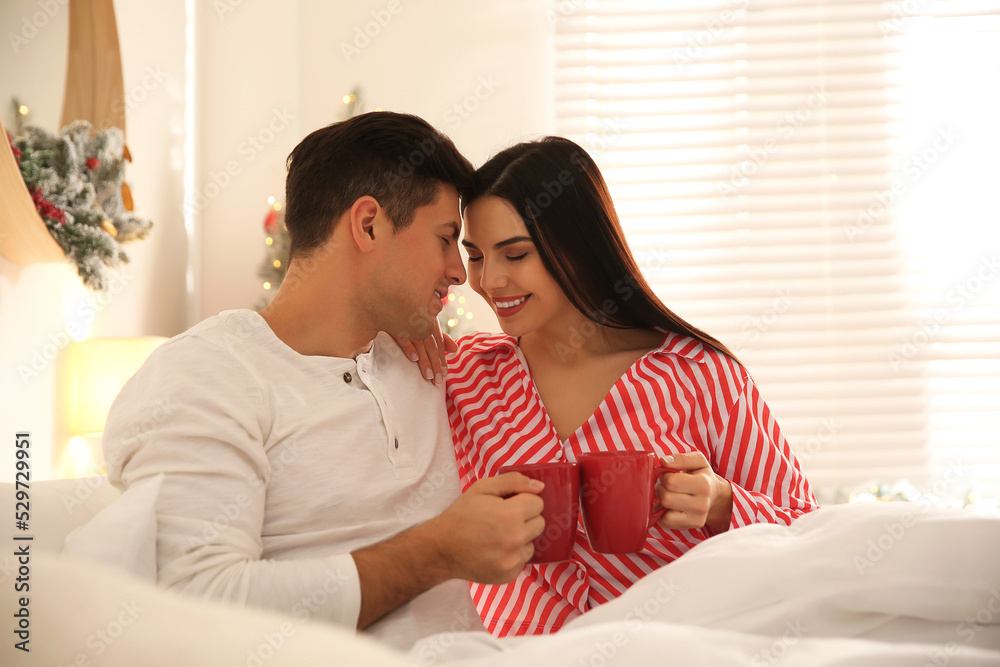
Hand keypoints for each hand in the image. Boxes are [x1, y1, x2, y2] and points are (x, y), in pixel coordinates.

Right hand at [390, 317, 456, 384]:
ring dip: (425, 360)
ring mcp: (408, 322)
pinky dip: (409, 346)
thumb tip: (455, 349)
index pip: (439, 343)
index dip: (442, 358)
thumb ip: (441, 336)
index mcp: (430, 320)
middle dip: (436, 364)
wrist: (388, 295)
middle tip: (439, 381)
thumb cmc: (410, 311)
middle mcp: (421, 321)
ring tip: (429, 376)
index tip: (444, 374)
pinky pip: (402, 336)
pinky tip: (414, 359)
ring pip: (420, 343)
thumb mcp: (426, 321)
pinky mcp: (393, 323)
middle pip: (432, 345)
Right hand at [429, 472, 544, 583]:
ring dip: (521, 538)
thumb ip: (513, 481)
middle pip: (540, 523)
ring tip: (498, 535)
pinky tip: (495, 550)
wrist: (441, 549)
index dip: (523, 500)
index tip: (508, 504)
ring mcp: (513, 560)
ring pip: (532, 543)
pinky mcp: (509, 575)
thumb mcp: (482, 488)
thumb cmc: (461, 515)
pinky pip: (522, 560)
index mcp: (510, 515)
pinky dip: (513, 554)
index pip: (538, 503)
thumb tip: (539, 486)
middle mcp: (515, 539)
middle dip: (525, 518)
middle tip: (503, 519)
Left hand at [654, 451, 732, 533]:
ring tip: (670, 495)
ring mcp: (697, 519)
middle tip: (668, 486)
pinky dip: (663, 514)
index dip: (665, 476)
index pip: (671, 482)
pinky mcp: (689, 527)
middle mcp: (701, 505)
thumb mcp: (697, 461)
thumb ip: (681, 458)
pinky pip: (665, 522)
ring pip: (664, 513)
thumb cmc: (702, 476)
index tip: (671, 475)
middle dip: (661, 489)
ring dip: (662, 502)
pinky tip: (671, 507)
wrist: (715, 496)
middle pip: (665, 498)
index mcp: (703, 485)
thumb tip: (663, 461)